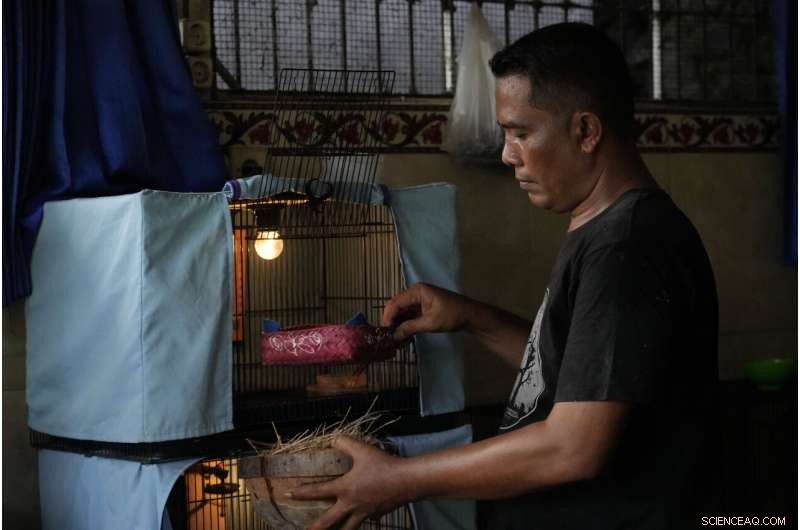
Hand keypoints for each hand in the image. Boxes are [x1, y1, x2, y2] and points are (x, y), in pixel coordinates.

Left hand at [290, 437, 409, 529]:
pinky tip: (361, 519)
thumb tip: (333, 439)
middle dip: (316, 529)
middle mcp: (351, 504)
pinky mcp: (376, 515)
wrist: (407, 481)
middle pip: (329, 522)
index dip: (302, 493)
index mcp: (345, 488)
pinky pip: (365, 522)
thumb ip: (345, 443)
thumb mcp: (363, 450)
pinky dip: (359, 522)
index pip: (318, 492)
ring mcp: (364, 513)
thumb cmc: (384, 465)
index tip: (289, 494)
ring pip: (347, 528)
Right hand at [382, 283, 472, 340]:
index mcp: (417, 291)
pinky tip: (402, 334)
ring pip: (401, 311)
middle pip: (396, 306)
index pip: (395, 303)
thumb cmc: (452, 315)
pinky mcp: (422, 307)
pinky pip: (408, 314)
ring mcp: (419, 299)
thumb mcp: (430, 323)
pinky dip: (404, 324)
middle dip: (390, 320)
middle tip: (386, 336)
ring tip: (393, 337)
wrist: (470, 315)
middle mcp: (415, 292)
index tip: (384, 331)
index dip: (387, 317)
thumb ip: (410, 328)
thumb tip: (394, 335)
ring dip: (397, 323)